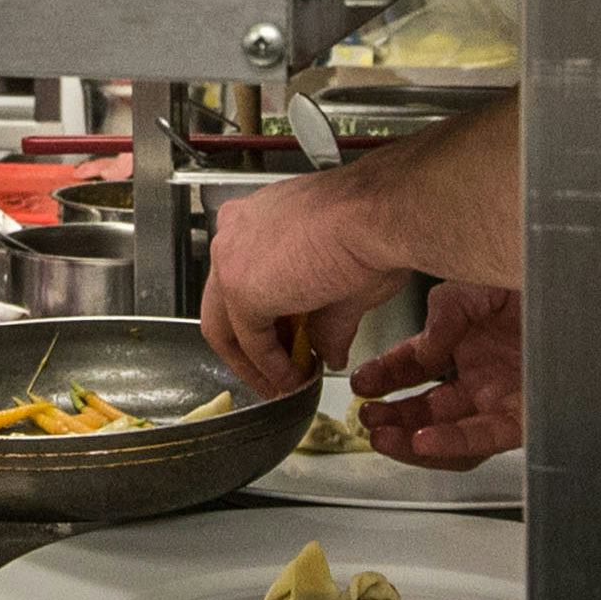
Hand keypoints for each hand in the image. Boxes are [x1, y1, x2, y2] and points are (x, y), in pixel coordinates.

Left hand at [200, 171, 409, 399]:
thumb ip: (326, 322)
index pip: (241, 280)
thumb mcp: (343, 281)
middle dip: (248, 349)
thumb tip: (330, 353)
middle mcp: (233, 234)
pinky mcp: (241, 290)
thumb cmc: (371, 228)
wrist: (377, 216)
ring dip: (256, 362)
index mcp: (255, 221)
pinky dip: (269, 365)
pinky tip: (293, 378)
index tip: (284, 348)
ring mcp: (230, 260)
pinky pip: (249, 340)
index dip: (263, 322)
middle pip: (223, 304)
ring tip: (287, 383)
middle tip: (275, 375)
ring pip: (225, 324)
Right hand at [349, 282, 600, 470]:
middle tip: (363, 420)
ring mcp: (510, 396)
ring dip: (413, 438)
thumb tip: (421, 348)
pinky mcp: (537, 414)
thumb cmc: (566, 273)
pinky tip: (424, 439)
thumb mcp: (483, 282)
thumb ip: (446, 312)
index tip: (359, 384)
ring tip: (382, 436)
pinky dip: (453, 441)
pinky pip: (488, 436)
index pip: (415, 367)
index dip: (385, 377)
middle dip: (391, 417)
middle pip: (429, 408)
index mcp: (471, 341)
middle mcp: (488, 374)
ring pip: (452, 430)